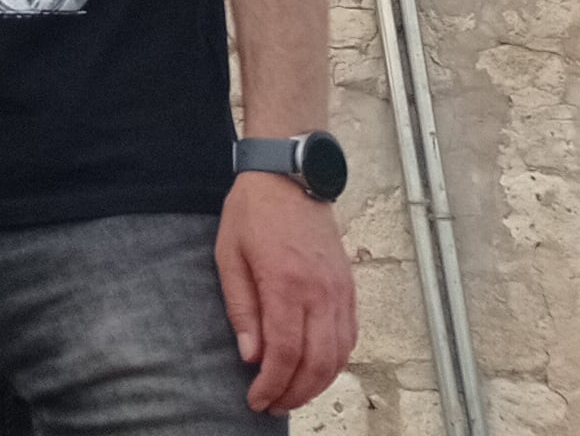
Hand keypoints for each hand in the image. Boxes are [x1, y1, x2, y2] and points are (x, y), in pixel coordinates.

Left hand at [217, 173, 354, 413]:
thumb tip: (251, 355)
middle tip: (271, 404)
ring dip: (317, 384)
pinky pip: (350, 337)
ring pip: (339, 356)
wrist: (289, 175)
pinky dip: (336, 362)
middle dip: (294, 393)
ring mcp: (340, 291)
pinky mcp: (349, 288)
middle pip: (317, 364)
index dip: (272, 384)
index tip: (256, 400)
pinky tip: (316, 369)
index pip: (285, 353)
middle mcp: (320, 293)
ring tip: (291, 393)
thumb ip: (242, 308)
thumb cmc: (253, 212)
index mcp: (286, 284)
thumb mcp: (229, 256)